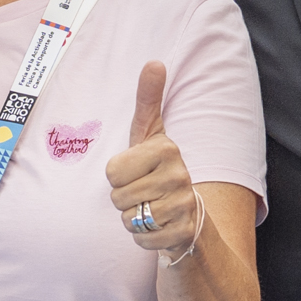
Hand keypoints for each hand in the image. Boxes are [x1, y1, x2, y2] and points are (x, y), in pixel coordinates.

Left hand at [104, 61, 197, 254]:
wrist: (189, 217)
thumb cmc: (159, 171)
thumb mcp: (150, 135)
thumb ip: (148, 100)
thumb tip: (154, 62)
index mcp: (166, 149)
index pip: (112, 171)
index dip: (117, 176)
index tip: (137, 172)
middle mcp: (179, 175)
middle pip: (117, 196)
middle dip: (124, 199)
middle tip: (144, 193)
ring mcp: (183, 205)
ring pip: (128, 218)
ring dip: (133, 219)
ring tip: (152, 209)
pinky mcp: (184, 233)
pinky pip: (141, 238)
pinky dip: (144, 238)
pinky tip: (159, 227)